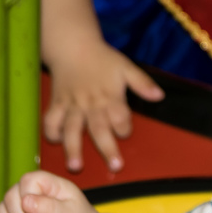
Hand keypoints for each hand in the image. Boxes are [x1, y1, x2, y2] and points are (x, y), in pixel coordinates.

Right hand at [44, 41, 162, 172]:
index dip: (124, 127)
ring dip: (73, 148)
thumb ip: (142, 83)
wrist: (73, 46)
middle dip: (107, 148)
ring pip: (71, 129)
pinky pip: (51, 120)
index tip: (124, 132)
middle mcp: (91, 103)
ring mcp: (72, 105)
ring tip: (76, 166)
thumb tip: (159, 96)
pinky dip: (51, 132)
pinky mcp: (57, 103)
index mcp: (110, 96)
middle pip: (99, 129)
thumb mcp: (126, 66)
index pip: (120, 117)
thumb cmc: (102, 58)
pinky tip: (55, 142)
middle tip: (115, 166)